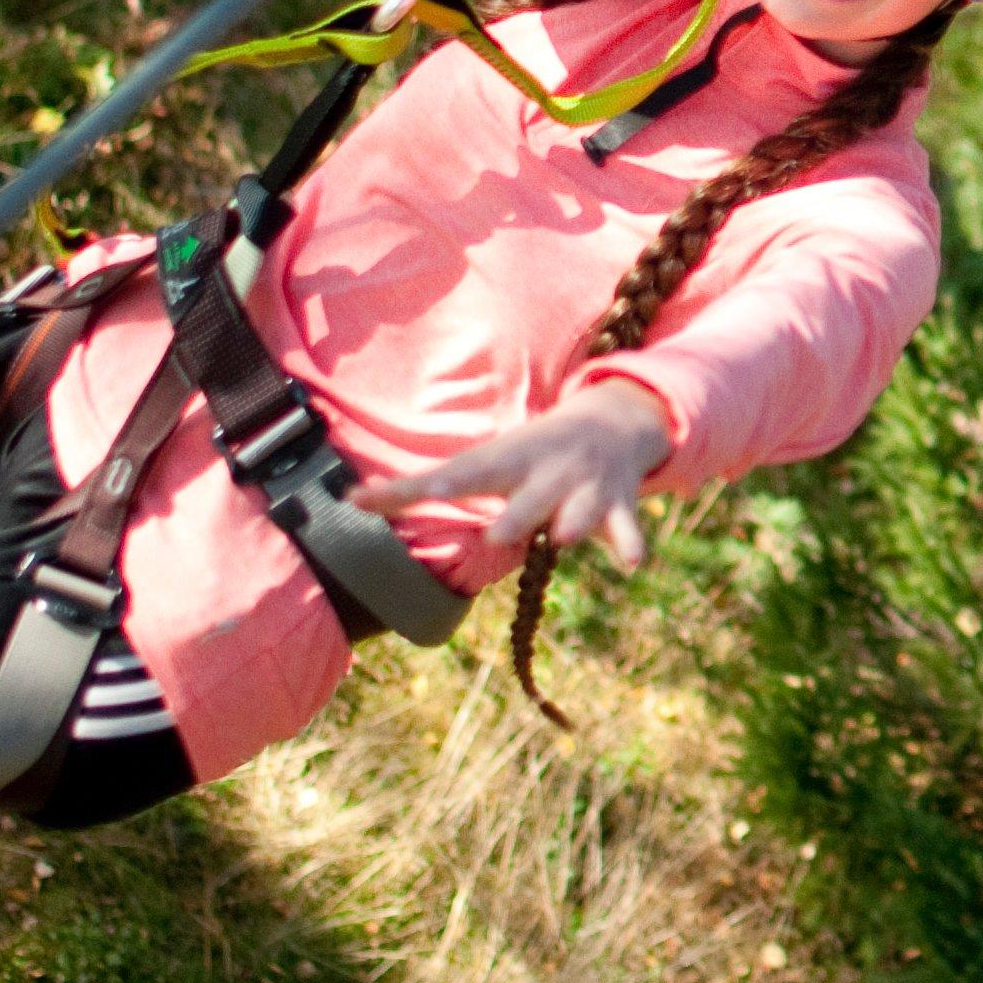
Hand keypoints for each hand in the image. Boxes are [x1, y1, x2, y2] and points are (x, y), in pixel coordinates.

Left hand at [349, 381, 670, 574]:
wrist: (616, 420)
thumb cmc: (528, 453)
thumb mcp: (484, 460)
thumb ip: (421, 486)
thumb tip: (350, 502)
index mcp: (506, 460)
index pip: (464, 476)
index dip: (438, 488)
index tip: (418, 494)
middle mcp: (546, 471)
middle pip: (527, 499)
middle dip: (517, 515)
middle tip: (499, 534)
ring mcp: (584, 487)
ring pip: (579, 511)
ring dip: (573, 524)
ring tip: (565, 536)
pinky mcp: (618, 505)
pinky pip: (625, 528)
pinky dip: (629, 543)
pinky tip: (632, 562)